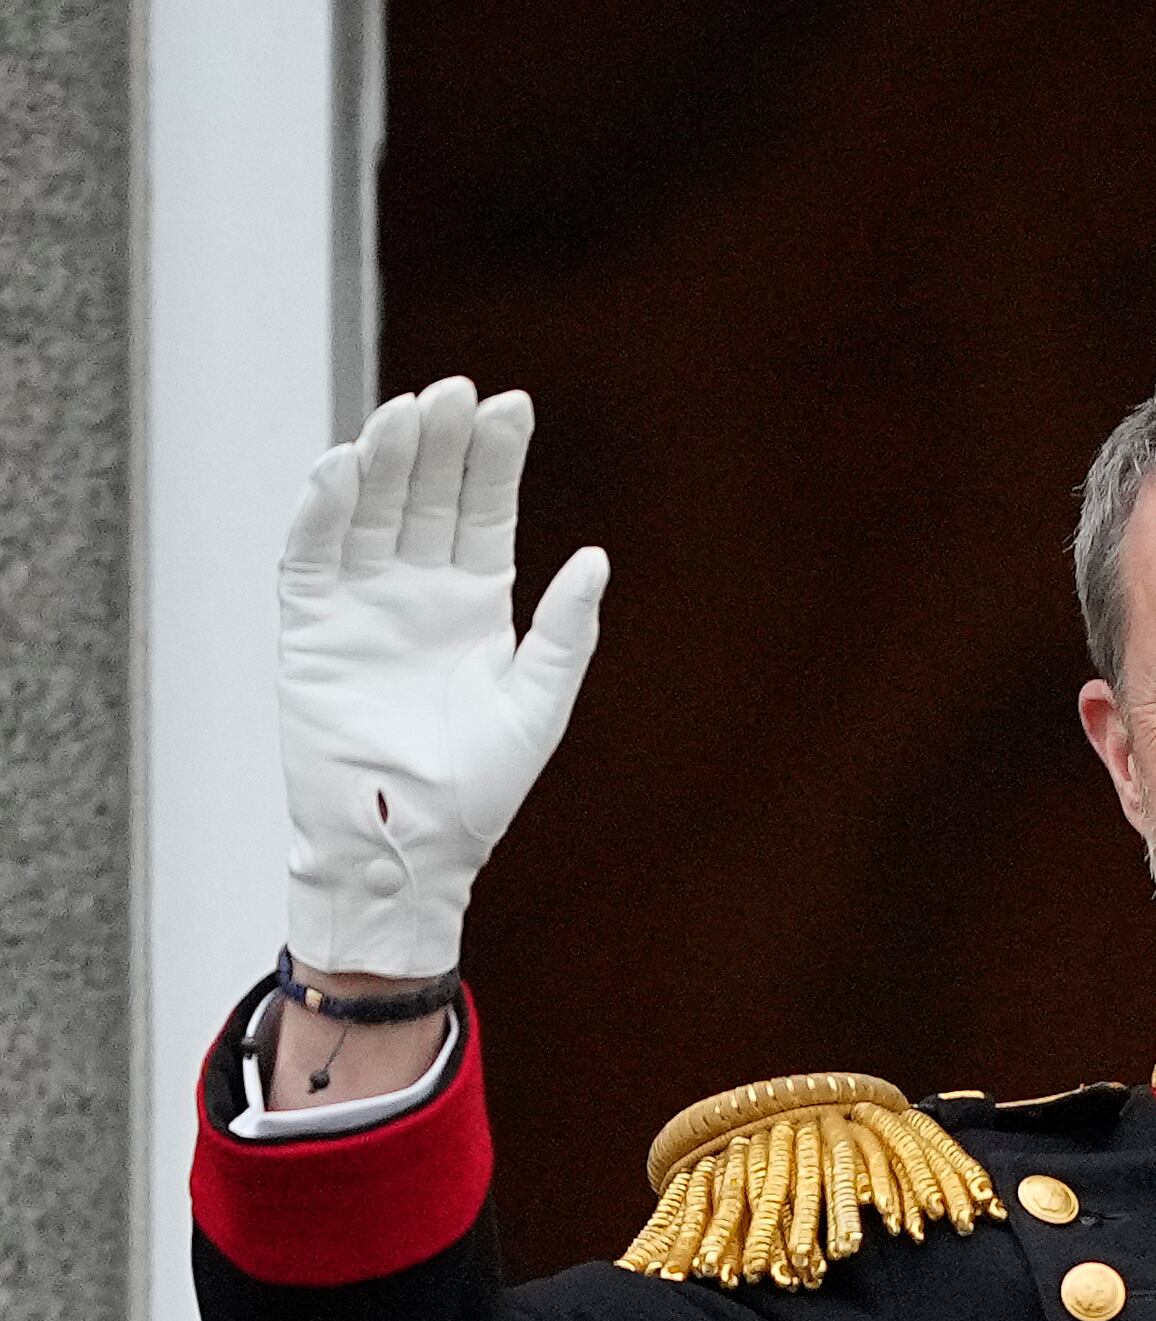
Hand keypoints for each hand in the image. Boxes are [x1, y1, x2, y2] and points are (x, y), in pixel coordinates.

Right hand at [279, 377, 608, 977]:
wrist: (406, 843)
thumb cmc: (478, 790)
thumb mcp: (538, 705)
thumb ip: (566, 632)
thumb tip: (597, 558)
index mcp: (476, 603)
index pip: (483, 510)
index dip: (494, 458)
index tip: (511, 405)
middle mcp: (415, 591)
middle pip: (424, 495)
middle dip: (438, 443)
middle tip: (455, 391)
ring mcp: (359, 603)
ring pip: (368, 511)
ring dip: (383, 459)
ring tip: (406, 412)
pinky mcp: (309, 626)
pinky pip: (310, 555)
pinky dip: (323, 510)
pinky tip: (343, 467)